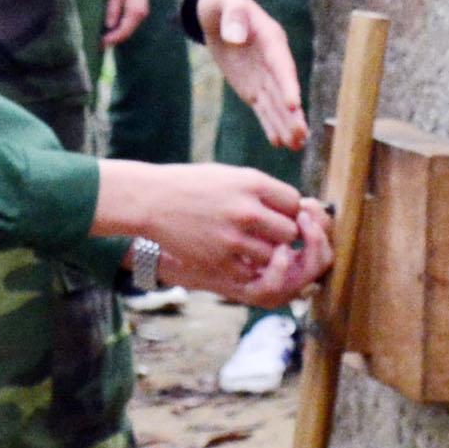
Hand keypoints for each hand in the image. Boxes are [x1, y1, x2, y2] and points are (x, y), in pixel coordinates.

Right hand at [94, 160, 331, 304]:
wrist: (151, 199)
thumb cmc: (193, 185)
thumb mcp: (231, 175)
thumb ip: (263, 191)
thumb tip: (297, 208)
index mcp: (252, 183)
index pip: (295, 203)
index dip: (289, 210)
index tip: (275, 212)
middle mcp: (246, 210)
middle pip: (290, 232)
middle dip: (282, 234)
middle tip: (266, 231)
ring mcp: (233, 238)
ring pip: (274, 255)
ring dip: (266, 253)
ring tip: (247, 242)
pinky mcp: (219, 260)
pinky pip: (251, 271)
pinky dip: (246, 266)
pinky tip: (232, 253)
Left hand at [102, 0, 149, 46]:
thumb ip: (113, 8)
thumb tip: (110, 25)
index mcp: (136, 10)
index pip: (124, 30)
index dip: (113, 38)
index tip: (101, 42)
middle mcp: (141, 14)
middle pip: (127, 32)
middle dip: (114, 39)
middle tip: (100, 44)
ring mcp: (141, 14)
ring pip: (128, 30)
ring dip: (116, 35)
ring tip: (103, 40)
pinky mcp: (138, 12)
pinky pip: (129, 25)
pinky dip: (120, 29)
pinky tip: (110, 31)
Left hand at [195, 0, 304, 150]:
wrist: (218, 11)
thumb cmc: (224, 1)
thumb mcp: (226, 1)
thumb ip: (234, 16)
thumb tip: (235, 36)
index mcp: (271, 39)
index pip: (281, 66)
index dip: (288, 86)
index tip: (293, 106)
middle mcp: (273, 61)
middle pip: (284, 91)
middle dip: (292, 115)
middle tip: (301, 136)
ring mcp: (264, 77)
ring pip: (276, 105)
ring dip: (286, 125)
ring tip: (297, 146)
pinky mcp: (253, 88)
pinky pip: (262, 108)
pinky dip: (270, 124)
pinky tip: (279, 142)